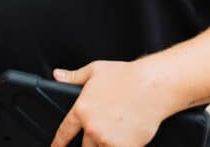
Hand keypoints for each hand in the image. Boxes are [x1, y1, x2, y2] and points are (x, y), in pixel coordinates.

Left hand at [50, 61, 172, 146]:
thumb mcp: (95, 70)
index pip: (64, 132)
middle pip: (84, 146)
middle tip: (100, 132)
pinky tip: (126, 137)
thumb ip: (74, 77)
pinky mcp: (125, 146)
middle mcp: (92, 127)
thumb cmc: (126, 76)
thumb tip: (58, 75)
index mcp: (81, 110)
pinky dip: (120, 145)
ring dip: (104, 144)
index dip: (58, 142)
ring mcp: (108, 139)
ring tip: (114, 132)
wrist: (152, 86)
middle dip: (88, 144)